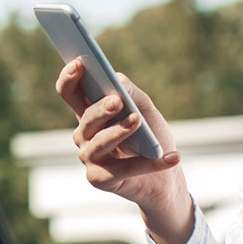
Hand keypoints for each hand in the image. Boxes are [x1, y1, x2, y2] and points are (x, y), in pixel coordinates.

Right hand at [54, 60, 191, 243]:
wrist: (165, 177)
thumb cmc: (151, 139)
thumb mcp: (145, 110)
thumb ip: (130, 93)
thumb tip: (116, 81)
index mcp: (90, 113)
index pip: (70, 93)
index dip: (70, 78)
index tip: (79, 64)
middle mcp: (84, 135)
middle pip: (86, 118)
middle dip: (100, 108)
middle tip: (117, 101)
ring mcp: (90, 158)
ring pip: (99, 142)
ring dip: (119, 131)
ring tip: (137, 121)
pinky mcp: (100, 180)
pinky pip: (124, 169)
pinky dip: (150, 164)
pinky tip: (172, 157)